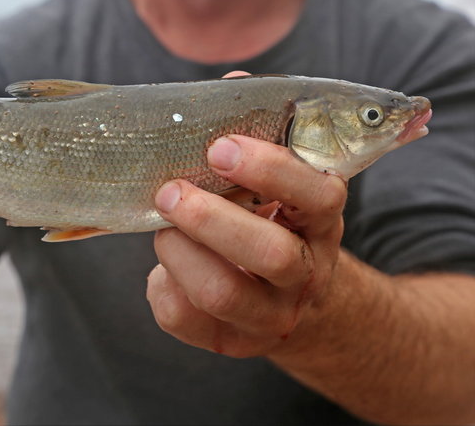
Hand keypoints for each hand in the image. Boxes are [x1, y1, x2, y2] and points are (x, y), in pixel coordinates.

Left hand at [147, 134, 345, 356]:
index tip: (220, 149)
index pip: (318, 197)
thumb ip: (250, 172)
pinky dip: (162, 283)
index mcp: (321, 225)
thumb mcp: (277, 197)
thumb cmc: (269, 228)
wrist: (287, 302)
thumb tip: (190, 140)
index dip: (270, 170)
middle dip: (209, 218)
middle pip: (270, 254)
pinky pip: (183, 316)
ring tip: (164, 226)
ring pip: (221, 292)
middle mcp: (305, 276)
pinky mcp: (230, 342)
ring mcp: (270, 316)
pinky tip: (167, 266)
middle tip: (170, 192)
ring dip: (178, 250)